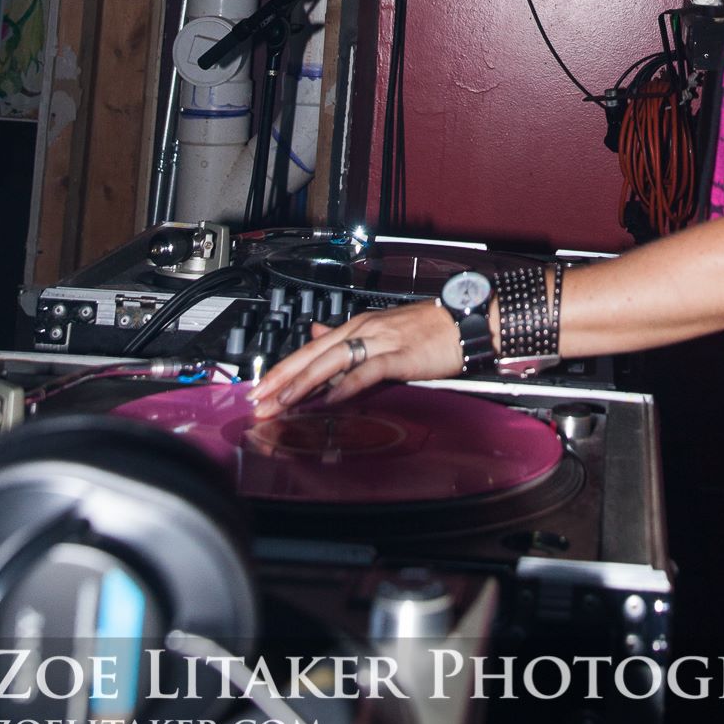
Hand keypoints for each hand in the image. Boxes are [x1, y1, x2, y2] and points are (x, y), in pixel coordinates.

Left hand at [247, 301, 462, 419]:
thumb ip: (349, 338)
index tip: (259, 388)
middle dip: (282, 377)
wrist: (466, 321)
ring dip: (304, 383)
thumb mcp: (383, 331)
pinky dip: (347, 384)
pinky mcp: (400, 355)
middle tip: (257, 399)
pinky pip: (367, 370)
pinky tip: (330, 399)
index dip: (283, 369)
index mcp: (359, 326)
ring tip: (282, 402)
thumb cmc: (429, 330)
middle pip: (314, 354)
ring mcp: (382, 340)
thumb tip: (317, 335)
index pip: (311, 348)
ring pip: (333, 360)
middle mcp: (365, 329)